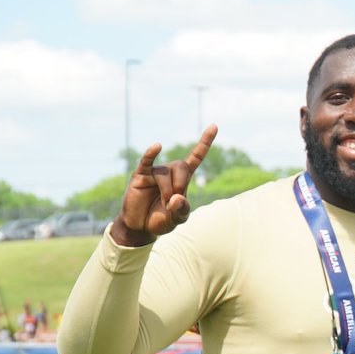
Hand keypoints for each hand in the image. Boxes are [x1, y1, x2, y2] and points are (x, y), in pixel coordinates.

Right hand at [111, 125, 216, 246]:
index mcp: (183, 179)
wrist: (140, 227)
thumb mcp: (177, 218)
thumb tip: (177, 198)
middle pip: (181, 165)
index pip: (196, 157)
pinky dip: (151, 153)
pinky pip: (147, 161)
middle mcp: (169, 172)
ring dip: (167, 190)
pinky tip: (157, 146)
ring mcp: (154, 172)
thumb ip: (182, 210)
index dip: (205, 143)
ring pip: (165, 173)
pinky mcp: (140, 175)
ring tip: (163, 204)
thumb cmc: (161, 220)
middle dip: (180, 184)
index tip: (214, 126)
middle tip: (174, 201)